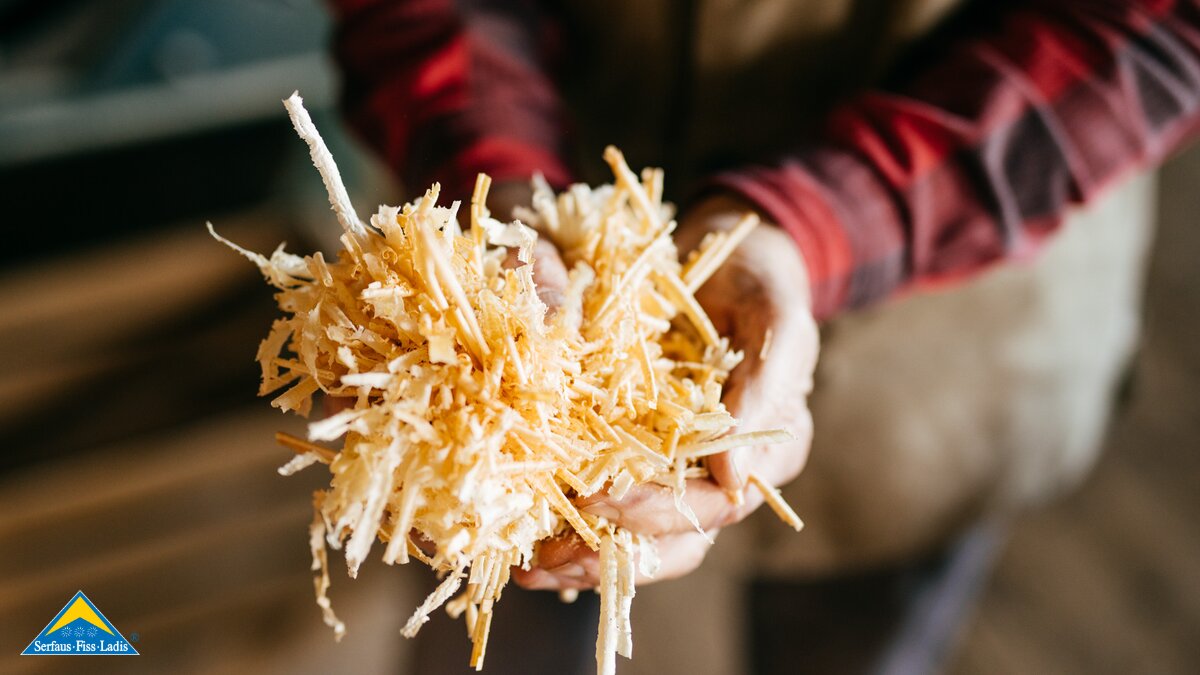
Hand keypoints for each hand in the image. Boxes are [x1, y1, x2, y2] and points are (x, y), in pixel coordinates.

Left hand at [514, 194, 817, 590]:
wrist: (729, 259)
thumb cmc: (761, 283)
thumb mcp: (776, 314)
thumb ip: (767, 383)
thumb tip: (732, 476)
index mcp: (765, 450)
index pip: (716, 505)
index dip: (657, 510)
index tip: (598, 500)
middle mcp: (723, 473)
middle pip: (674, 537)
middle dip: (609, 550)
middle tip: (549, 554)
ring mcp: (679, 468)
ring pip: (642, 538)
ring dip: (586, 555)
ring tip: (530, 567)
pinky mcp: (640, 457)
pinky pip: (611, 507)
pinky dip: (574, 529)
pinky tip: (527, 545)